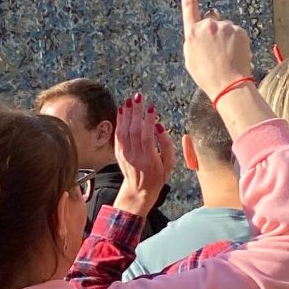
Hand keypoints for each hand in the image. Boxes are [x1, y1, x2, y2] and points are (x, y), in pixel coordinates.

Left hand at [112, 93, 175, 216]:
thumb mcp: (169, 164)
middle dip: (136, 112)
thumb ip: (166, 144)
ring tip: (130, 100)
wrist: (138, 191)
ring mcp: (125, 154)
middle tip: (139, 97)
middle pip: (134, 130)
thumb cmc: (158, 176)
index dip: (148, 121)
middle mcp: (135, 155)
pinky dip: (119, 122)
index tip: (152, 107)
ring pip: (124, 131)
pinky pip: (118, 135)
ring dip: (127, 114)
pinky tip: (122, 111)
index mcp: (149, 159)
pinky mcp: (119, 153)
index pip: (147, 136)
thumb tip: (159, 126)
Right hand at [179, 0, 253, 101]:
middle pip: (211, 19)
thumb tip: (201, 28)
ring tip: (225, 56)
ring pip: (225, 27)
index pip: (189, 6)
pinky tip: (234, 54)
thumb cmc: (207, 74)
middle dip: (213, 29)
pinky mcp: (239, 31)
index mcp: (192, 33)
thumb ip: (194, 38)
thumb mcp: (190, 58)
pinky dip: (236, 41)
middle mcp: (208, 26)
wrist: (228, 84)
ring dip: (226, 37)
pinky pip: (236, 32)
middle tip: (215, 50)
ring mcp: (225, 27)